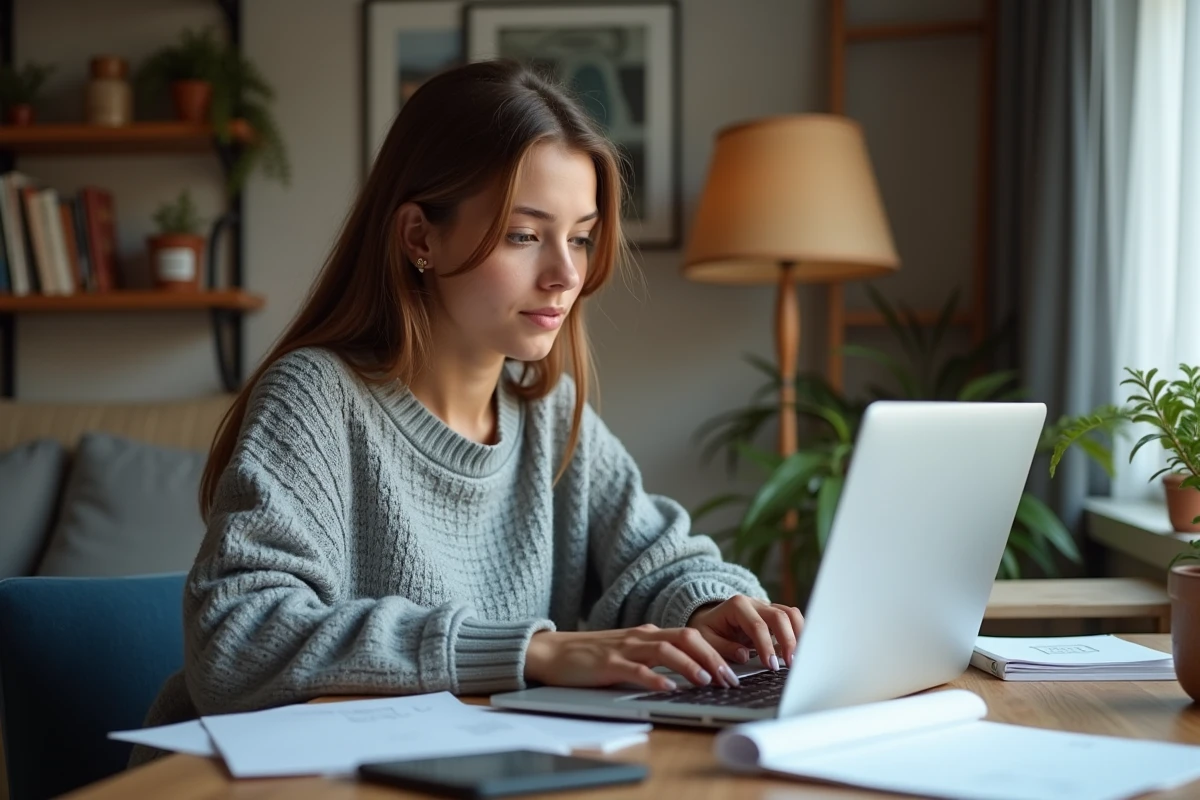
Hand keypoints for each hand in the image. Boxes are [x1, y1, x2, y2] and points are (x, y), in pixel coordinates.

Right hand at [525, 625, 745, 691]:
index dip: (717, 650)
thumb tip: (688, 670)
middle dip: (713, 657)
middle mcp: (642, 636)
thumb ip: (656, 656)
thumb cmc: (593, 655)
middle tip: (731, 678)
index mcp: (650, 634)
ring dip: (690, 665)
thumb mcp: (630, 651)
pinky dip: (655, 679)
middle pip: (687, 639)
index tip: (736, 666)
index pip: (692, 636)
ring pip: (666, 651)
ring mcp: (625, 648)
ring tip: (708, 680)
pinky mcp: (608, 663)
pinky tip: (668, 689)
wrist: (553, 651)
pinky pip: (636, 670)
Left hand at [687, 595, 803, 670]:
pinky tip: (797, 651)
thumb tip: (744, 656)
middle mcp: (755, 602)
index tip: (771, 665)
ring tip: (798, 657)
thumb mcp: (706, 639)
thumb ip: (723, 648)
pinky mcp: (774, 614)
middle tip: (790, 664)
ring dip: (798, 635)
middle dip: (788, 640)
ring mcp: (766, 606)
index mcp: (737, 605)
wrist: (709, 618)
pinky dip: (798, 633)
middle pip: (779, 616)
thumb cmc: (708, 629)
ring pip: (790, 613)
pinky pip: (792, 618)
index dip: (766, 646)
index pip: (757, 625)